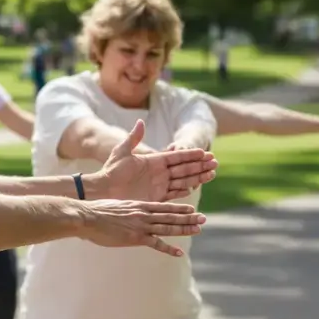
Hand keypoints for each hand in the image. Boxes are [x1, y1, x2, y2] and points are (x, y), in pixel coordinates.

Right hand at [78, 199, 205, 256]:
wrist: (87, 217)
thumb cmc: (96, 211)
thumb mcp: (115, 205)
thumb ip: (125, 209)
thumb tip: (125, 212)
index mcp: (138, 205)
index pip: (163, 206)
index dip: (179, 208)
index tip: (191, 209)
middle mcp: (143, 214)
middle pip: (170, 216)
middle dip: (188, 217)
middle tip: (203, 218)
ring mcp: (141, 226)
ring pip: (168, 227)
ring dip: (184, 228)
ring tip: (198, 229)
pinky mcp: (136, 238)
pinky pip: (156, 244)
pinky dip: (169, 248)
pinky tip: (179, 252)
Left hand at [94, 120, 217, 201]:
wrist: (103, 189)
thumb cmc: (110, 171)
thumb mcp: (121, 152)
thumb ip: (133, 138)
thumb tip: (141, 121)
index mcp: (153, 161)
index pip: (176, 156)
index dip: (190, 154)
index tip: (204, 151)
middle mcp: (158, 173)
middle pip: (183, 168)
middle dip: (199, 165)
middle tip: (215, 162)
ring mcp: (158, 185)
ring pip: (182, 180)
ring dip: (197, 177)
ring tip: (212, 174)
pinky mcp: (155, 197)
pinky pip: (173, 193)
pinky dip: (184, 190)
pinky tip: (194, 188)